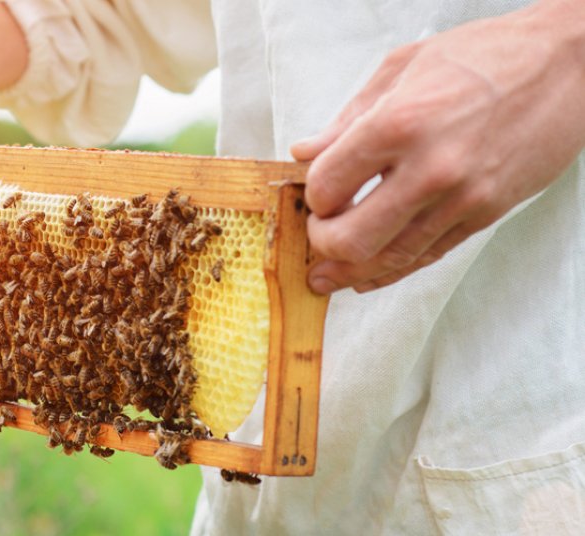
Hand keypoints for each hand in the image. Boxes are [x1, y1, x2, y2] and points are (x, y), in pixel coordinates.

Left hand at [291, 0, 584, 293]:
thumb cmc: (483, 56)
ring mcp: (461, 198)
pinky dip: (392, 271)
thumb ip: (346, 119)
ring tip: (326, 276)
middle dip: (323, 244)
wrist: (566, 65)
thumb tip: (304, 153)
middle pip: (351, 239)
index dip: (312, 197)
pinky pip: (427, 256)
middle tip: (318, 234)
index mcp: (398, 124)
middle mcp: (429, 168)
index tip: (314, 193)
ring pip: (390, 259)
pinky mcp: (484, 215)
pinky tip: (367, 276)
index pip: (328, 187)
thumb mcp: (401, 68)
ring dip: (349, 271)